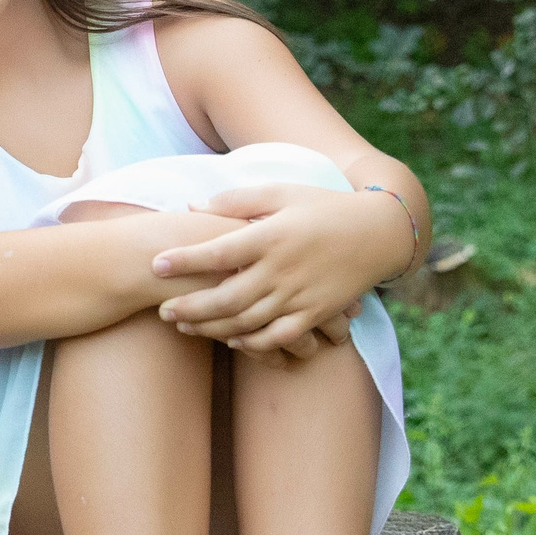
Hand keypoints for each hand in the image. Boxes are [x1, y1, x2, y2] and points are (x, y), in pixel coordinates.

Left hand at [149, 184, 401, 354]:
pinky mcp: (315, 314)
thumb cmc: (324, 206)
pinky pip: (278, 338)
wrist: (379, 232)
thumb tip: (193, 206)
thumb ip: (237, 199)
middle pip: (225, 297)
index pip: (218, 251)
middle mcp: (282, 269)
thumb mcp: (282, 191)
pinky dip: (251, 343)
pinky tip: (230, 339)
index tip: (156, 264)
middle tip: (161, 310)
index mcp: (271, 235)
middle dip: (189, 307)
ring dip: (211, 327)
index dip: (184, 260)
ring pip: (246, 322)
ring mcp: (300, 295)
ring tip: (184, 326)